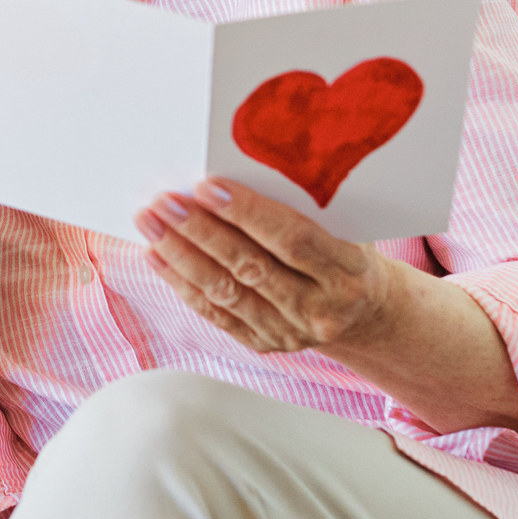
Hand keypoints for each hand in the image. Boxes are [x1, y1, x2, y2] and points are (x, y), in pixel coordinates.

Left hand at [134, 179, 392, 352]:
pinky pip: (217, 315)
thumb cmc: (348, 253)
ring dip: (182, 256)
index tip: (207, 187)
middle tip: (165, 202)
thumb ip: (302, 208)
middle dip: (201, 232)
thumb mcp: (345, 226)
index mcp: (347, 271)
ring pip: (226, 293)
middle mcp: (321, 308)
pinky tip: (159, 257)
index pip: (292, 239)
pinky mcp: (267, 345)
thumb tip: (233, 173)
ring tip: (151, 224)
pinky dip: (183, 284)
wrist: (367, 312)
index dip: (247, 213)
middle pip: (251, 268)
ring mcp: (292, 333)